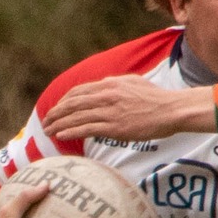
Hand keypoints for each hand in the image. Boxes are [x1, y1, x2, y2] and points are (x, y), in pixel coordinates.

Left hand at [46, 76, 208, 143]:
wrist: (172, 110)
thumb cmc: (155, 98)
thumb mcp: (133, 82)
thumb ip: (114, 83)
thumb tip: (101, 84)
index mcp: (110, 85)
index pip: (78, 92)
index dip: (63, 101)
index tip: (55, 109)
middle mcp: (107, 96)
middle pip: (72, 104)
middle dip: (55, 113)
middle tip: (46, 122)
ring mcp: (110, 112)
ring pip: (76, 117)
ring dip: (58, 124)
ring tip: (48, 131)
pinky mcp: (115, 127)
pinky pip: (87, 129)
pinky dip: (71, 131)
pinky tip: (61, 135)